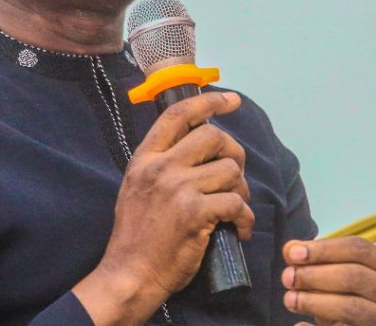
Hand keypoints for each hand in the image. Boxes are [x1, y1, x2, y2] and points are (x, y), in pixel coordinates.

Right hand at [73, 90, 252, 324]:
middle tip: (235, 174)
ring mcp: (178, 188)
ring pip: (230, 170)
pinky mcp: (195, 213)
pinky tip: (238, 229)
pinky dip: (245, 218)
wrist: (130, 274)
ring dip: (240, 189)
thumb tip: (199, 148)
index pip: (178, 115)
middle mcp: (161, 167)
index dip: (209, 102)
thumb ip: (161, 164)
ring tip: (234, 207)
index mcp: (145, 158)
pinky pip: (236, 203)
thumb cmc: (136, 236)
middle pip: (213, 136)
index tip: (232, 101)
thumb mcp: (137, 187)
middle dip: (234, 153)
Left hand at [281, 237, 375, 325]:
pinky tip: (300, 324)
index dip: (322, 249)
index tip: (292, 254)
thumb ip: (314, 258)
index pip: (356, 248)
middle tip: (287, 277)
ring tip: (290, 300)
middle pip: (353, 276)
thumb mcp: (336, 271)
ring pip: (349, 307)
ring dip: (314, 302)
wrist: (363, 325)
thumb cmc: (349, 292)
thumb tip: (290, 249)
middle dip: (314, 275)